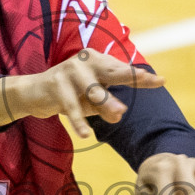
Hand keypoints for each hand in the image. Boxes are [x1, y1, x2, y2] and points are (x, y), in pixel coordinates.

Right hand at [0, 48, 162, 136]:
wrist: (33, 92)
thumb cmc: (68, 94)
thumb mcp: (90, 102)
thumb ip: (106, 107)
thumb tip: (119, 114)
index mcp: (98, 61)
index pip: (123, 70)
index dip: (141, 76)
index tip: (161, 81)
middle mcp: (86, 61)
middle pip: (112, 72)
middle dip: (131, 77)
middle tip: (149, 81)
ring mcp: (70, 71)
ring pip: (93, 90)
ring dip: (106, 102)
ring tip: (119, 114)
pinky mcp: (56, 85)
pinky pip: (72, 106)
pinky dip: (78, 121)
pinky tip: (85, 134)